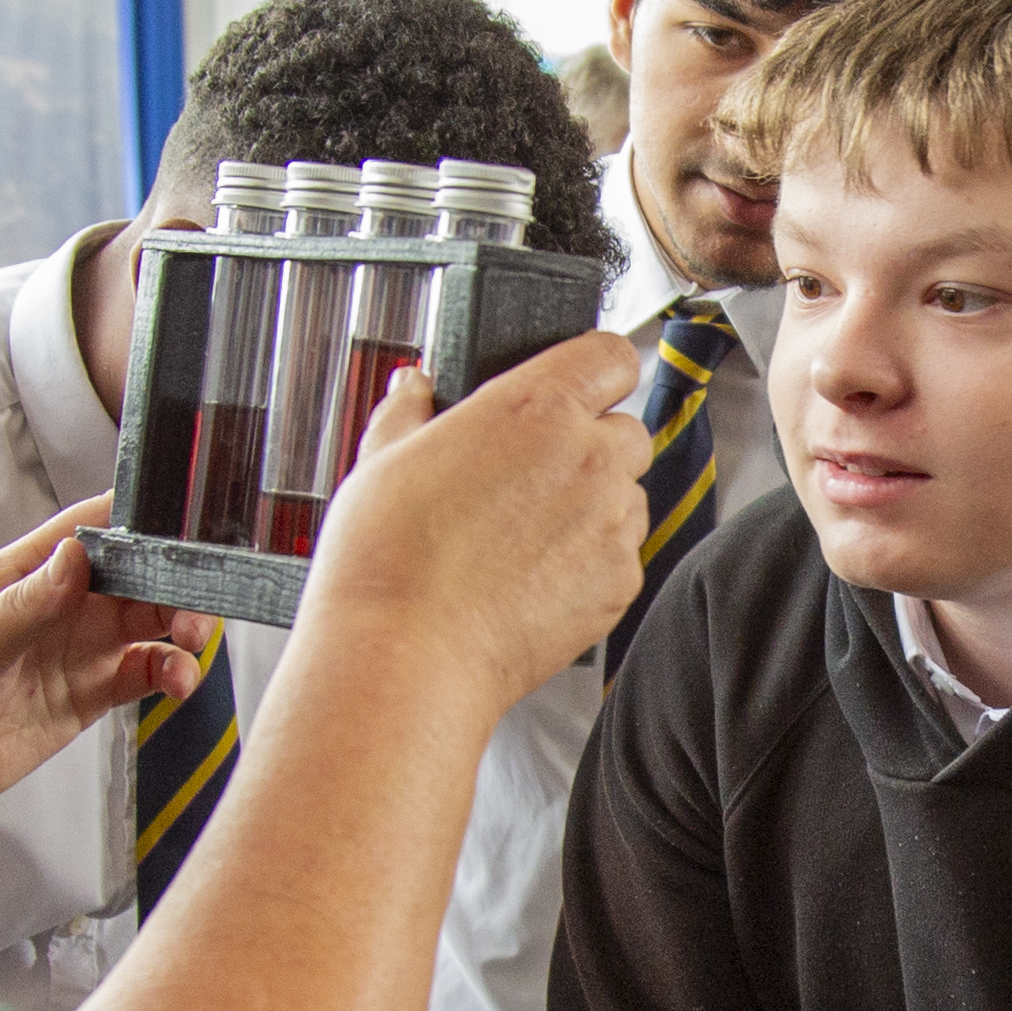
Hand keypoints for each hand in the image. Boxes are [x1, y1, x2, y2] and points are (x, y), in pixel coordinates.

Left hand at [0, 493, 204, 885]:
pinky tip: (175, 684)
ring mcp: (74, 651)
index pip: (93, 528)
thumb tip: (76, 555)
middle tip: (194, 607)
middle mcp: (57, 606)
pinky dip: (168, 674)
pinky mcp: (85, 698)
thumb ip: (27, 604)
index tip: (187, 521)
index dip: (142, 519)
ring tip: (187, 648)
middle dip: (176, 583)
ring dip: (179, 628)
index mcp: (24, 573)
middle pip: (137, 577)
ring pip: (148, 624)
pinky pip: (142, 675)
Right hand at [299, 330, 649, 708]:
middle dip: (591, 444)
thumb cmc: (388, 561)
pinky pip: (623, 556)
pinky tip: (534, 578)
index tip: (574, 388)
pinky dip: (592, 562)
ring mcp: (610, 524)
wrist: (406, 655)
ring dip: (596, 503)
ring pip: (629, 494)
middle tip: (533, 474)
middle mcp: (588, 459)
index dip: (593, 371)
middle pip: (626, 429)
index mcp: (536, 407)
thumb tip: (414, 386)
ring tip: (527, 534)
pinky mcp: (619, 585)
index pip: (610, 356)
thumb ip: (409, 410)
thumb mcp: (381, 460)